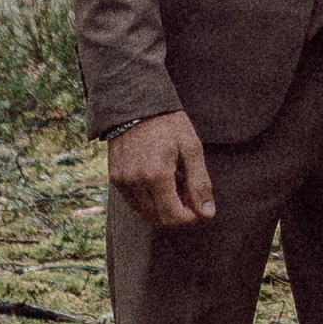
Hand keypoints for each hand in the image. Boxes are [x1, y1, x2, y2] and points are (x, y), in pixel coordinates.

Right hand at [107, 109, 215, 227]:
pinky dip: (149, 199)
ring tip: (174, 183)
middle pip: (158, 219)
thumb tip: (207, 213)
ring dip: (162, 206)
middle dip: (177, 212)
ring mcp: (122, 181)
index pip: (172, 216)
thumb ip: (200, 183)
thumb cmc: (168, 124)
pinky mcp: (115, 178)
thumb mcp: (191, 148)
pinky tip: (159, 180)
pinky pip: (133, 202)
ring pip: (145, 213)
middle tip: (187, 192)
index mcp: (156, 175)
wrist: (136, 104)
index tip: (198, 206)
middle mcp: (135, 182)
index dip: (189, 217)